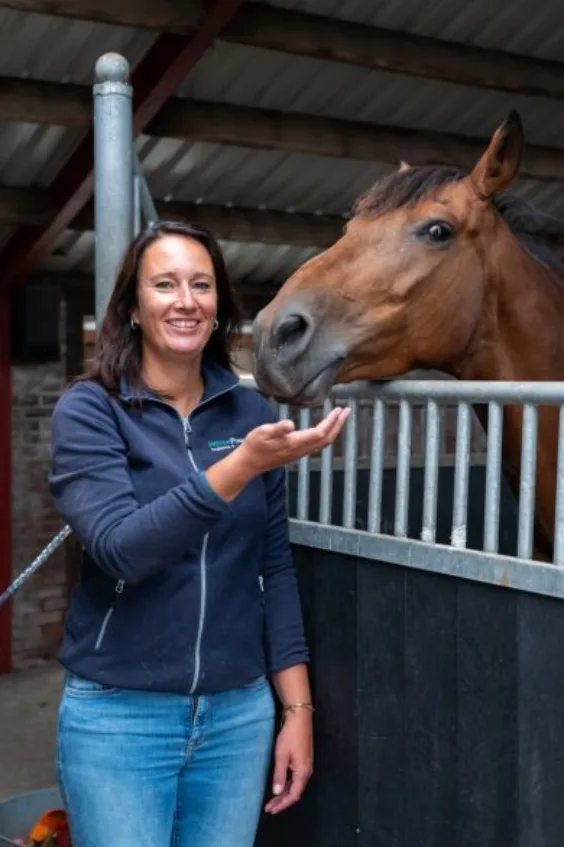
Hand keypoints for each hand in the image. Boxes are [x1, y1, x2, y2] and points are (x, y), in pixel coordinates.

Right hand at [205, 404, 349, 502]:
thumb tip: (290, 424)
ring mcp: (299, 453)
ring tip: (339, 418)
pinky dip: (325, 435)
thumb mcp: (262, 432)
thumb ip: (277, 429)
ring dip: (334, 430)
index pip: (320, 433)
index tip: (339, 410)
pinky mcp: (296, 453)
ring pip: (323, 443)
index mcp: (295, 443)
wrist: (249, 463)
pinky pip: (317, 445)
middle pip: (326, 439)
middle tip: (347, 411)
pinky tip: (325, 428)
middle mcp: (301, 450)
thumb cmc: (254, 445)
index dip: (331, 422)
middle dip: (338, 425)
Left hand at [264, 711, 312, 814]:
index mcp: (303, 772)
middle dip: (282, 801)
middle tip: (269, 807)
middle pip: (295, 792)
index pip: (293, 795)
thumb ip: (279, 774)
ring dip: (284, 793)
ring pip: (295, 785)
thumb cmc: (290, 735)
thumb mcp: (282, 755)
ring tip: (272, 800)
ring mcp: (306, 765)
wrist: (299, 717)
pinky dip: (287, 784)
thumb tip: (277, 792)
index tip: (271, 810)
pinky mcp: (303, 760)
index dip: (282, 804)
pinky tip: (280, 785)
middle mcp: (306, 771)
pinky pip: (295, 778)